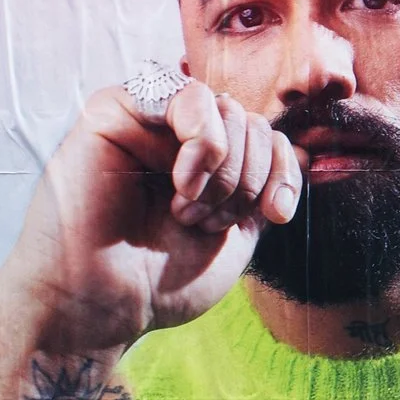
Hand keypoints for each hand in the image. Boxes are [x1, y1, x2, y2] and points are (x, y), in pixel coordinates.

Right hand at [0, 76, 304, 353]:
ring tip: (188, 213)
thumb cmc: (160, 282)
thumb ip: (263, 190)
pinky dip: (204, 143)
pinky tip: (182, 185)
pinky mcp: (114, 111)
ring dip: (225, 170)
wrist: (101, 305)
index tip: (275, 216)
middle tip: (208, 225)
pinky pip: (187, 94)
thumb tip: (299, 151)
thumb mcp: (236, 236)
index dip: (285, 174)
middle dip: (249, 180)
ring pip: (228, 107)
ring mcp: (147, 122)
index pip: (271, 139)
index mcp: (208, 166)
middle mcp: (177, 138)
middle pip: (253, 123)